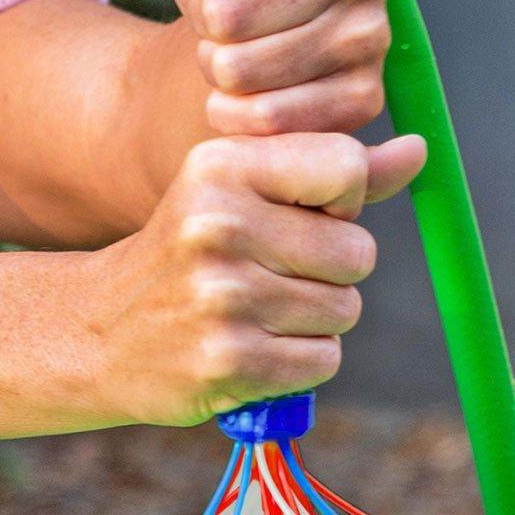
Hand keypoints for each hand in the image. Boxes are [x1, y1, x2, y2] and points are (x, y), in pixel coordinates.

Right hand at [74, 131, 427, 426]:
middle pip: (357, 250)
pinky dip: (300, 362)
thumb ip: (330, 169)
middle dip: (331, 271)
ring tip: (255, 312)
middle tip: (270, 275)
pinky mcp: (229, 361)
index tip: (300, 216)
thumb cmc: (192, 252)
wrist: (95, 332)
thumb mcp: (242, 191)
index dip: (341, 203)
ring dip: (315, 320)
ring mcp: (222, 296)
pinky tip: (252, 348)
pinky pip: (323, 360)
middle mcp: (219, 224)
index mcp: (222, 166)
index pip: (346, 167)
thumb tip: (419, 151)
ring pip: (345, 309)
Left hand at [136, 0, 398, 142]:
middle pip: (228, 15)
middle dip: (206, 20)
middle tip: (222, 16)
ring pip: (239, 69)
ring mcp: (372, 35)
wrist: (271, 32)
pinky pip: (265, 116)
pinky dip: (233, 112)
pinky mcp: (365, 96)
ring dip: (216, 65)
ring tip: (233, 48)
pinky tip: (243, 93)